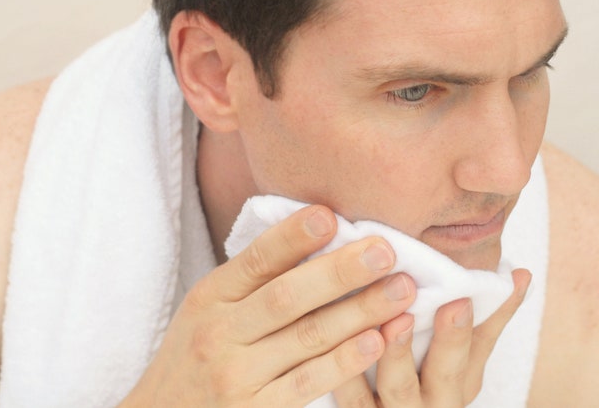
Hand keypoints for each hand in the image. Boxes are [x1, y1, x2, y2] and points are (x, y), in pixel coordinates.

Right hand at [120, 205, 416, 406]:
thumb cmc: (197, 353)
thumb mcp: (208, 308)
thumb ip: (252, 278)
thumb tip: (316, 230)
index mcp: (210, 297)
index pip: (255, 259)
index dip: (293, 237)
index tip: (330, 215)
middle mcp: (220, 333)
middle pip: (287, 296)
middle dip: (341, 271)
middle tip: (386, 250)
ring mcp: (237, 375)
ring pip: (307, 337)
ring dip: (360, 312)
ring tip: (401, 291)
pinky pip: (308, 382)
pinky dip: (345, 361)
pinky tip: (377, 341)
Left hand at [332, 269, 531, 407]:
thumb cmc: (428, 384)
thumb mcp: (462, 360)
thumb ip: (487, 318)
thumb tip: (521, 272)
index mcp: (461, 379)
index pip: (482, 344)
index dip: (488, 320)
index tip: (482, 291)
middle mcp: (436, 400)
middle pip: (449, 371)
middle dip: (453, 339)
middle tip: (454, 304)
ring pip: (400, 387)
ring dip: (399, 354)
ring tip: (395, 322)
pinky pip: (353, 400)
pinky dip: (348, 375)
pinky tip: (341, 346)